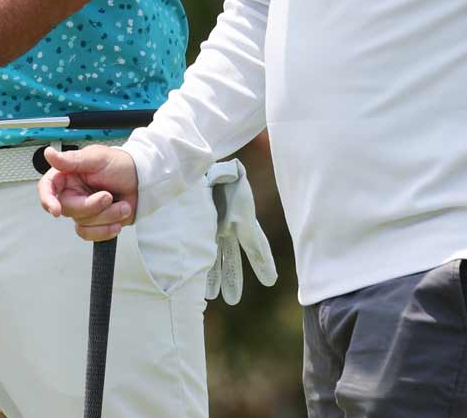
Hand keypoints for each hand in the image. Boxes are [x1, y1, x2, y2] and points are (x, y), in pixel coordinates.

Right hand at [37, 145, 138, 240]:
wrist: (142, 181)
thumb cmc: (121, 165)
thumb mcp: (97, 158)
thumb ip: (72, 159)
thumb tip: (48, 154)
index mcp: (68, 175)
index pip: (47, 187)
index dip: (48, 199)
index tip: (56, 210)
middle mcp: (73, 193)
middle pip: (68, 209)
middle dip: (92, 206)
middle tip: (109, 196)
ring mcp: (84, 209)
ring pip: (83, 224)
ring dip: (106, 216)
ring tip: (121, 205)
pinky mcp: (95, 223)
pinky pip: (91, 235)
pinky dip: (106, 230)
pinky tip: (117, 221)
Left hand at [204, 160, 277, 303]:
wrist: (202, 167)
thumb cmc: (219, 170)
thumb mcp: (227, 172)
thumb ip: (230, 173)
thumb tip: (234, 167)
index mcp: (241, 216)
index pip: (254, 243)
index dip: (261, 261)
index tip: (270, 279)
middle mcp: (229, 226)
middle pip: (232, 257)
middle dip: (233, 277)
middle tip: (232, 300)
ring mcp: (214, 229)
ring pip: (215, 258)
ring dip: (214, 277)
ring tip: (212, 296)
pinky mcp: (200, 229)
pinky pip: (200, 251)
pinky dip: (199, 267)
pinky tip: (196, 280)